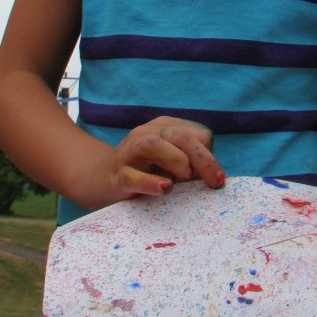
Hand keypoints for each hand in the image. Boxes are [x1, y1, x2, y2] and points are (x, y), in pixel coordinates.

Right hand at [96, 116, 224, 202]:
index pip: (198, 134)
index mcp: (166, 128)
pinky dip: (150, 182)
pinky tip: (164, 188)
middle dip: (203, 159)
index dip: (210, 155)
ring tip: (185, 177)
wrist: (100, 180)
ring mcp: (129, 153)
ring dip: (176, 160)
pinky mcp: (117, 175)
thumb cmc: (147, 173)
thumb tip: (216, 179)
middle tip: (215, 182)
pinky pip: (132, 176)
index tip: (214, 179)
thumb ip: (192, 167)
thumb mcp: (172, 166)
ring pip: (153, 145)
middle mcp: (147, 134)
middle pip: (181, 137)